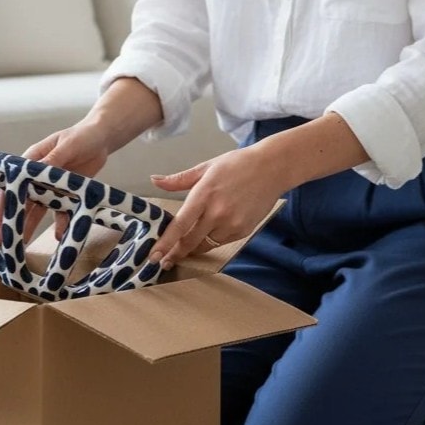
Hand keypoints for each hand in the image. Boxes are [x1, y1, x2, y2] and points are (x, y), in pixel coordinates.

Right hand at [0, 119, 111, 243]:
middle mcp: (38, 176)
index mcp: (32, 160)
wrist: (102, 138)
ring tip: (24, 244)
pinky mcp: (67, 193)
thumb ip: (53, 160)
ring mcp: (52, 186)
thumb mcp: (67, 146)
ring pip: (38, 209)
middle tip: (5, 242)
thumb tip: (34, 171)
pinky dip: (61, 222)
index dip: (3, 204)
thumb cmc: (82, 135)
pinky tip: (59, 235)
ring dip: (30, 225)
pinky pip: (62, 210)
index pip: (12, 184)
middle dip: (12, 220)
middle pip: (22, 200)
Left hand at [148, 146, 285, 267]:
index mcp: (204, 194)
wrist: (272, 168)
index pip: (180, 225)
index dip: (165, 242)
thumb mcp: (206, 167)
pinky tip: (206, 235)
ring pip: (205, 244)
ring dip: (193, 247)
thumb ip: (179, 180)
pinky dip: (211, 241)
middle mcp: (217, 212)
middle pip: (190, 241)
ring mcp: (231, 224)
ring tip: (182, 250)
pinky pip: (220, 242)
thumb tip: (155, 180)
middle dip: (175, 253)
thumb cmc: (237, 164)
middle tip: (163, 260)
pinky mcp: (243, 231)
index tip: (153, 256)